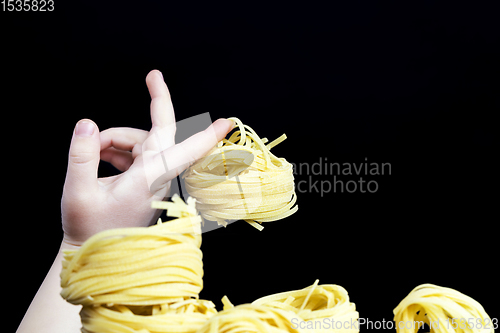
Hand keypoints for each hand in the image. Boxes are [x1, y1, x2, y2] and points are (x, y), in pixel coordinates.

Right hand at [61, 70, 233, 245]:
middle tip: (153, 76)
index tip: (226, 121)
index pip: (182, 150)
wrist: (95, 253)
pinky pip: (134, 153)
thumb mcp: (78, 192)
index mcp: (148, 179)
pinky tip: (98, 157)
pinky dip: (115, 149)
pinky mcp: (144, 182)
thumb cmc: (90, 229)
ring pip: (140, 141)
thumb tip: (87, 123)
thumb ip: (81, 155)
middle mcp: (155, 176)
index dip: (206, 135)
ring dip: (115, 138)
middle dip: (156, 104)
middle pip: (159, 131)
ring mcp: (151, 179)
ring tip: (92, 150)